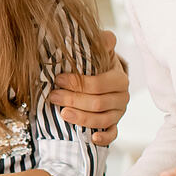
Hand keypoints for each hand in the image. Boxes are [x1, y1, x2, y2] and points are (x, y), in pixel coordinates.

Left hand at [48, 30, 128, 145]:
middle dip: (73, 99)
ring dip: (81, 118)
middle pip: (98, 103)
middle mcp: (122, 97)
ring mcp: (119, 113)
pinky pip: (113, 135)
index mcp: (120, 79)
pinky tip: (92, 138)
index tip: (58, 79)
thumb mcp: (99, 52)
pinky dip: (103, 138)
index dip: (78, 83)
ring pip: (102, 120)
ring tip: (62, 113)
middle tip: (53, 96)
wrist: (104, 78)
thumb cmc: (98, 65)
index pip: (99, 84)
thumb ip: (102, 42)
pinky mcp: (114, 125)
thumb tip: (107, 37)